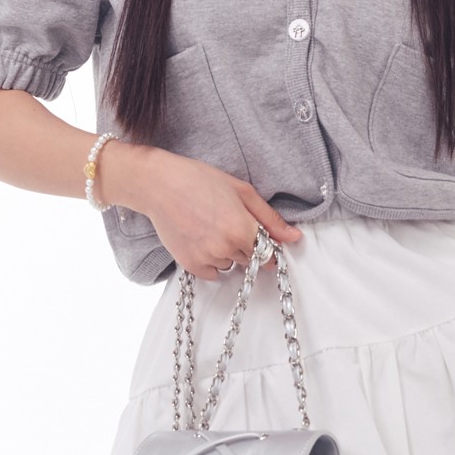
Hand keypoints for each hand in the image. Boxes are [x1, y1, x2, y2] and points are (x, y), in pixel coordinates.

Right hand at [101, 140, 301, 275]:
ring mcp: (207, 259)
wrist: (159, 185)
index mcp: (242, 229)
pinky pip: (212, 273)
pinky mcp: (191, 266)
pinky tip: (201, 239)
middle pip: (250, 260)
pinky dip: (211, 261)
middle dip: (246, 246)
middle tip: (227, 223)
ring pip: (231, 265)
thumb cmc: (200, 180)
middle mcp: (226, 248)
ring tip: (210, 227)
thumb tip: (295, 238)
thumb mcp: (241, 191)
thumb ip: (270, 218)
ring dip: (227, 253)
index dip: (266, 245)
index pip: (269, 254)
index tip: (259, 237)